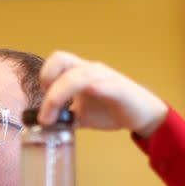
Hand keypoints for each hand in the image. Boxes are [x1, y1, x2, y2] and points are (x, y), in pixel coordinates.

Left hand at [38, 51, 168, 137]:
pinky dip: (96, 87)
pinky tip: (89, 92)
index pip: (56, 61)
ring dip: (59, 96)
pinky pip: (106, 84)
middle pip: (62, 59)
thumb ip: (64, 117)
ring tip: (52, 120)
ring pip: (78, 75)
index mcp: (80, 73)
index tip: (42, 101)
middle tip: (45, 111)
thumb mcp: (82, 115)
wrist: (142, 115)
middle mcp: (91, 70)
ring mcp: (105, 78)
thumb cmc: (112, 110)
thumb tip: (45, 126)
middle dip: (48, 83)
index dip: (45, 77)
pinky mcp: (120, 89)